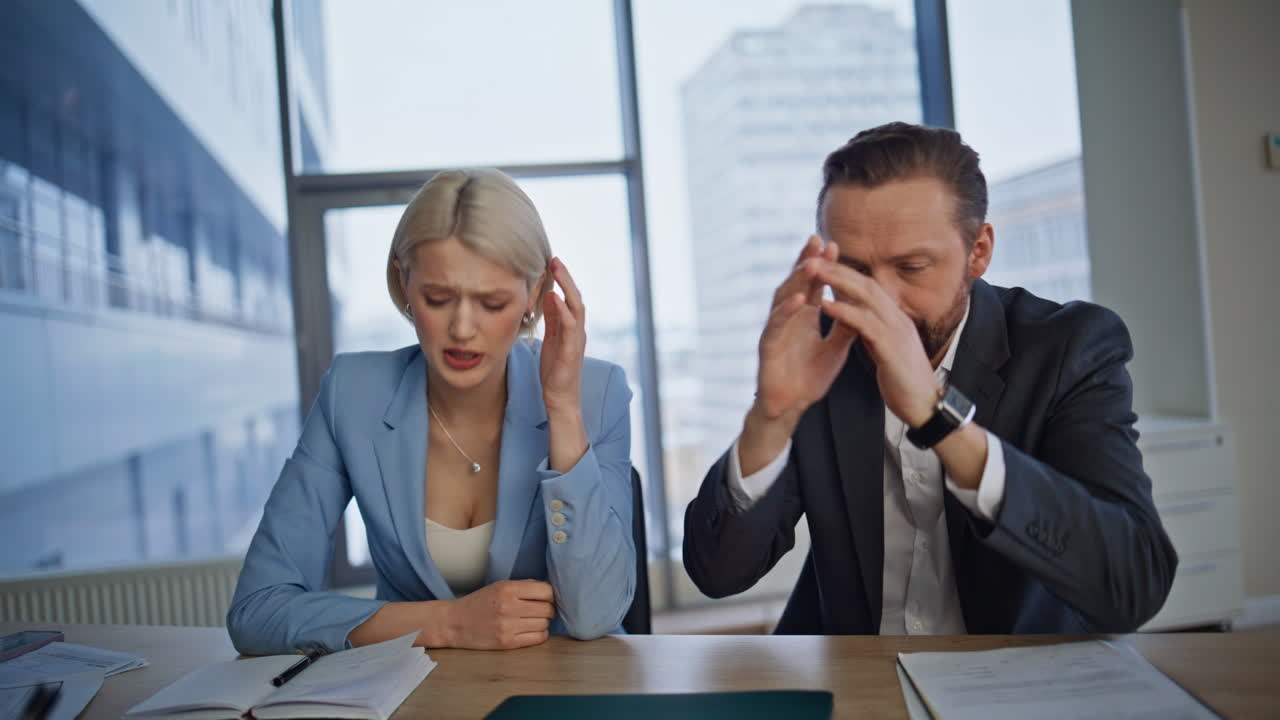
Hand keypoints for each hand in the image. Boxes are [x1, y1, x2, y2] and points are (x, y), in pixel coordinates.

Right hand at [444, 579, 554, 649]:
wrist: (454, 623)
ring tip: (533, 620)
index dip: (550, 595)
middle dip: (549, 609)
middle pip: (547, 609)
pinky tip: (531, 630)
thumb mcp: (499, 586)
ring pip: (544, 624)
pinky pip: (538, 638)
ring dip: (543, 623)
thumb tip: (549, 590)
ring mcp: (508, 626)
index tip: (546, 597)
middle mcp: (509, 607)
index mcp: (507, 589)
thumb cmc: (479, 603)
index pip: (546, 591)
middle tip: (541, 610)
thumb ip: (524, 586)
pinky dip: (539, 634)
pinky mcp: (507, 643)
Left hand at [540, 257, 585, 416]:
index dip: (562, 280)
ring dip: (566, 286)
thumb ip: (552, 319)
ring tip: (556, 269)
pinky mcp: (572, 350)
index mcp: (571, 327)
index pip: (569, 298)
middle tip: (555, 259)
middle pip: (575, 297)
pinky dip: (563, 309)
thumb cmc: (555, 371)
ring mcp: (577, 339)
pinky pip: (569, 326)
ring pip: (576, 306)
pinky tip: (554, 297)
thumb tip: (549, 297)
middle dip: (566, 277)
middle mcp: (578, 330)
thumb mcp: (551, 339)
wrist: (560, 398)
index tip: (551, 263)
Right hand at [754, 236, 856, 423]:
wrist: (792, 406)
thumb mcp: (836, 349)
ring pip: (783, 298)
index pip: (812, 285)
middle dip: (805, 262)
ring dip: (796, 281)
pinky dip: (787, 311)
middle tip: (817, 241)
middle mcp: (787, 318)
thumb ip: (846, 327)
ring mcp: (776, 330)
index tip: (834, 245)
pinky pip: (776, 325)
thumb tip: (863, 305)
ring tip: (811, 264)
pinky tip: (799, 299)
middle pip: (795, 284)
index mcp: (804, 317)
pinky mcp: (768, 347)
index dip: (822, 265)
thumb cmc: (809, 377)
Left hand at [812, 260, 941, 426]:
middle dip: (839, 269)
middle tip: (813, 257)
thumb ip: (876, 333)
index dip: (847, 274)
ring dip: (837, 281)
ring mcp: (896, 331)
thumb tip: (860, 322)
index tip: (825, 264)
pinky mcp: (891, 348)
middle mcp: (898, 319)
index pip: (870, 288)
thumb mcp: (888, 350)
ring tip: (813, 270)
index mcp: (896, 319)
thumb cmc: (904, 382)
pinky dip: (843, 310)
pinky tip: (824, 304)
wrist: (926, 407)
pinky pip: (864, 323)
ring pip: (866, 296)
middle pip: (867, 284)